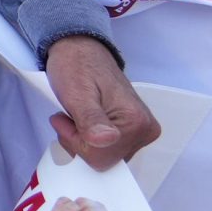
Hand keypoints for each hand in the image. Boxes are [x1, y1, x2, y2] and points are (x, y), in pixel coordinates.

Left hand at [43, 35, 159, 169]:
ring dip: (83, 141)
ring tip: (78, 115)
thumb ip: (90, 119)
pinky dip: (90, 140)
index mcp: (136, 123)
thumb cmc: (76, 66)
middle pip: (105, 161)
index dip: (76, 141)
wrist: (79, 49)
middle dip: (80, 142)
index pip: (101, 159)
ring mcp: (140, 131)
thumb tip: (106, 140)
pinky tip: (85, 122)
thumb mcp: (76, 92)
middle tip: (70, 116)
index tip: (66, 118)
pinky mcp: (131, 130)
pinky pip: (107, 149)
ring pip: (104, 157)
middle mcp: (145, 130)